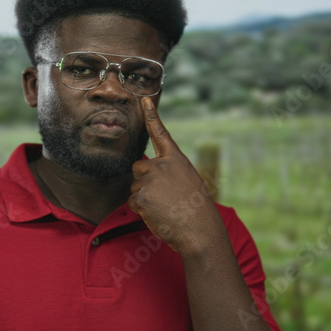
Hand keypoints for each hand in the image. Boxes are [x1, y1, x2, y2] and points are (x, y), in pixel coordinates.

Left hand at [128, 98, 224, 255]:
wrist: (199, 230)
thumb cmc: (196, 210)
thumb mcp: (189, 182)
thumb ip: (170, 173)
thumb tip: (148, 173)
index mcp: (176, 160)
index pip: (161, 134)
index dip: (151, 115)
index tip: (144, 100)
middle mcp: (162, 165)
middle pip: (138, 168)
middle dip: (144, 182)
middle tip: (163, 197)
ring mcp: (150, 180)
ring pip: (135, 187)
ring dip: (144, 199)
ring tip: (164, 208)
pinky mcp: (141, 196)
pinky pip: (132, 202)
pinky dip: (141, 211)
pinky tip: (157, 215)